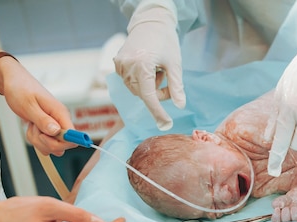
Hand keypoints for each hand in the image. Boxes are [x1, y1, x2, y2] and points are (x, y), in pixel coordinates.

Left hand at [0, 55, 76, 156]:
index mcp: (61, 113)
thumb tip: (56, 132)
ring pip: (53, 146)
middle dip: (45, 142)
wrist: (14, 82)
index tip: (45, 136)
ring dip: (38, 141)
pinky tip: (31, 127)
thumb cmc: (21, 89)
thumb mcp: (28, 105)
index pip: (73, 136)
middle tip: (33, 128)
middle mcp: (61, 121)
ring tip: (31, 125)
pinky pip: (46, 143)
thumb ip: (43, 120)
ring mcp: (55, 126)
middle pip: (63, 145)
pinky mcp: (49, 129)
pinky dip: (36, 139)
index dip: (61, 142)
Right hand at [114, 2, 185, 129]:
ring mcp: (120, 64)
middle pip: (143, 94)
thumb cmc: (166, 41)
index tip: (166, 123)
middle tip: (168, 81)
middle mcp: (127, 65)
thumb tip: (180, 106)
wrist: (151, 22)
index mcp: (141, 65)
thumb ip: (176, 87)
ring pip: (136, 89)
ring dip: (149, 87)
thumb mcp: (175, 64)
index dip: (158, 112)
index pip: (149, 96)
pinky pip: (130, 81)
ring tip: (158, 70)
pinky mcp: (117, 63)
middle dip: (157, 94)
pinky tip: (149, 68)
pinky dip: (141, 81)